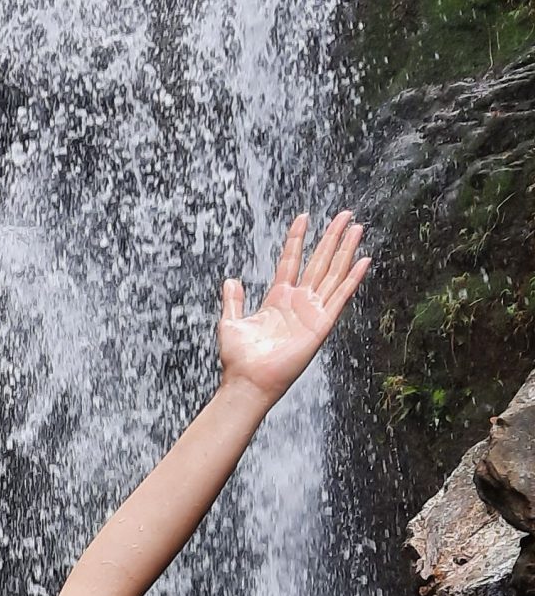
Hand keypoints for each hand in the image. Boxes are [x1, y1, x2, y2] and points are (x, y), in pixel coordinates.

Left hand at [217, 211, 367, 407]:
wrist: (247, 381)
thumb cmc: (239, 359)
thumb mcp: (230, 323)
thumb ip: (233, 301)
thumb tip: (231, 281)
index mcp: (278, 299)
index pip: (291, 260)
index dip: (297, 239)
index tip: (304, 217)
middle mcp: (299, 303)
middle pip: (319, 262)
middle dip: (331, 237)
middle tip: (344, 214)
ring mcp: (312, 312)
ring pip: (334, 273)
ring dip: (346, 250)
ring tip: (356, 228)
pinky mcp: (321, 324)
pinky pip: (340, 297)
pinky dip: (353, 278)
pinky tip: (364, 260)